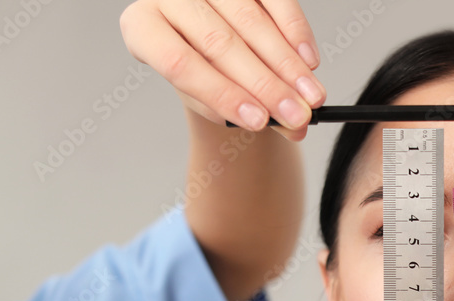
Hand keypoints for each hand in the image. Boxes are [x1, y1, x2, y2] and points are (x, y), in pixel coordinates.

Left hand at [120, 0, 324, 140]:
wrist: (211, 46)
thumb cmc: (202, 72)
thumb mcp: (208, 99)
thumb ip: (242, 112)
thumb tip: (292, 126)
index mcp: (142, 27)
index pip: (178, 62)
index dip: (221, 93)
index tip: (258, 120)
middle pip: (218, 41)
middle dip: (265, 84)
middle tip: (297, 115)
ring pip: (249, 20)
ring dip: (287, 64)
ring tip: (311, 96)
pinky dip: (296, 32)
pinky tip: (309, 61)